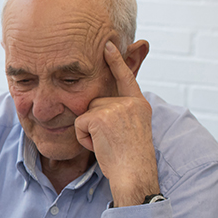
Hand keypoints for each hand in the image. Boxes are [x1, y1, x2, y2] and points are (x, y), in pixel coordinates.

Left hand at [74, 40, 157, 206]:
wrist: (133, 173)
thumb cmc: (129, 159)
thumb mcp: (131, 130)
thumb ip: (120, 112)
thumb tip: (102, 103)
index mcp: (139, 104)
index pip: (126, 77)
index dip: (116, 61)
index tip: (109, 43)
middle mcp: (130, 102)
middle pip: (95, 103)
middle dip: (94, 123)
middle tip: (111, 141)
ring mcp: (115, 107)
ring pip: (85, 113)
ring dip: (88, 132)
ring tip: (106, 144)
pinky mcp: (100, 117)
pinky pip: (78, 124)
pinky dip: (83, 138)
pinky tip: (99, 146)